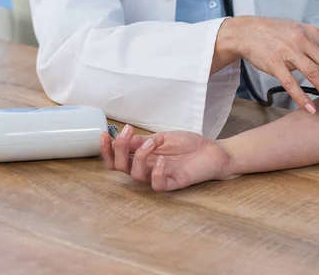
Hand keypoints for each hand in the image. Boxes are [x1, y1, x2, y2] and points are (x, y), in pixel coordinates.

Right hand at [100, 125, 237, 191]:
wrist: (212, 151)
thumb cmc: (189, 144)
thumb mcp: (163, 137)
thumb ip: (143, 140)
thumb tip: (123, 139)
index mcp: (142, 156)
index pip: (117, 158)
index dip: (107, 149)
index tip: (105, 133)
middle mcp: (147, 168)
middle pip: (119, 167)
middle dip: (118, 150)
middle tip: (128, 134)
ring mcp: (159, 176)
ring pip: (135, 175)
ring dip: (139, 156)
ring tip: (151, 143)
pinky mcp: (173, 183)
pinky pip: (157, 184)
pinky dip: (156, 172)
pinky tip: (163, 160)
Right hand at [215, 16, 318, 112]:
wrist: (247, 32)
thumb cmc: (277, 35)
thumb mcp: (301, 33)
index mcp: (313, 33)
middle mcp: (303, 40)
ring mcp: (288, 50)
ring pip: (315, 74)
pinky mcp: (273, 62)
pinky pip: (291, 83)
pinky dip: (302, 97)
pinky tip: (310, 108)